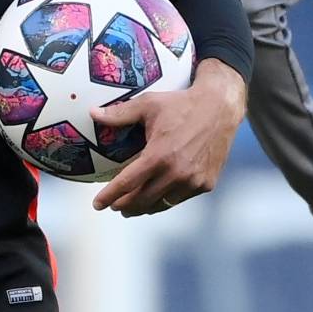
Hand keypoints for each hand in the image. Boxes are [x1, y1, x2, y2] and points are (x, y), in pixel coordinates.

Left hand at [91, 59, 246, 216]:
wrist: (220, 107)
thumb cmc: (182, 104)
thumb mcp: (148, 104)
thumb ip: (119, 113)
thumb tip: (92, 114)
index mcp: (158, 156)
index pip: (126, 184)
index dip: (109, 196)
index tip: (97, 204)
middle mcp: (176, 173)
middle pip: (142, 200)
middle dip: (124, 206)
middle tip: (115, 206)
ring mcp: (193, 181)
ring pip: (161, 204)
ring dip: (144, 207)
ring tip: (133, 207)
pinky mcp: (206, 183)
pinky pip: (180, 198)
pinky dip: (166, 199)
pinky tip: (159, 195)